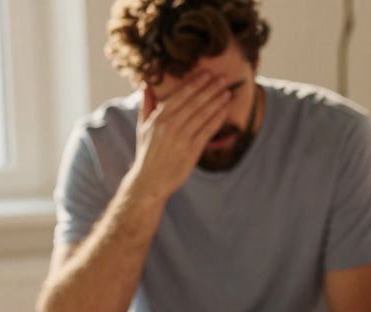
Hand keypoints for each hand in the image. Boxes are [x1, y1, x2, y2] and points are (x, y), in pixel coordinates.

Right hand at [128, 73, 233, 200]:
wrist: (150, 180)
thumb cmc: (148, 152)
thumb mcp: (143, 127)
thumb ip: (147, 105)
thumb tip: (146, 84)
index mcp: (158, 118)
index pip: (180, 96)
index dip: (195, 84)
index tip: (206, 73)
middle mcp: (170, 126)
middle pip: (194, 103)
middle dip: (210, 89)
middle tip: (223, 78)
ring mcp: (182, 138)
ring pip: (203, 115)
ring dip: (217, 102)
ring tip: (227, 92)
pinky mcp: (192, 151)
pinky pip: (207, 131)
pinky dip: (217, 119)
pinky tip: (225, 110)